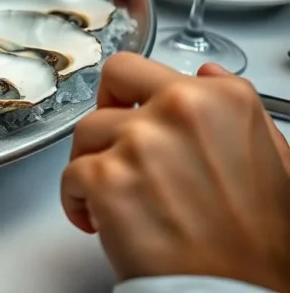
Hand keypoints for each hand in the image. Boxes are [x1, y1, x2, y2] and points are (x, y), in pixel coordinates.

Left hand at [61, 52, 289, 290]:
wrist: (238, 291)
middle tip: (114, 146)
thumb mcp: (272, 159)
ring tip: (117, 197)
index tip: (134, 116)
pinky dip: (77, 201)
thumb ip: (234, 109)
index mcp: (221, 100)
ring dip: (93, 163)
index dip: (136, 98)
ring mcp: (139, 141)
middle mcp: (179, 109)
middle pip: (110, 84)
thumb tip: (205, 75)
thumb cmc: (257, 239)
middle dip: (107, 113)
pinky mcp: (105, 178)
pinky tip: (101, 220)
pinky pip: (69, 176)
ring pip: (85, 133)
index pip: (144, 69)